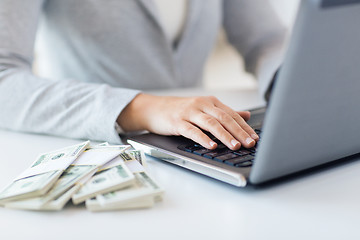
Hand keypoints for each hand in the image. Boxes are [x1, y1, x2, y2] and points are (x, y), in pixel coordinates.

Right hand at [117, 93, 258, 149]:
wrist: (155, 108)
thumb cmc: (181, 110)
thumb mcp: (204, 109)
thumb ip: (225, 113)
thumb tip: (246, 115)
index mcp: (210, 102)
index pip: (232, 115)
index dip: (244, 127)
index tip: (254, 138)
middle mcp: (202, 105)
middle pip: (224, 118)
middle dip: (238, 132)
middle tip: (249, 143)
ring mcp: (189, 112)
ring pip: (211, 124)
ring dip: (224, 136)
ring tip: (235, 146)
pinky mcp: (177, 122)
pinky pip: (192, 131)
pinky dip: (203, 138)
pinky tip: (211, 146)